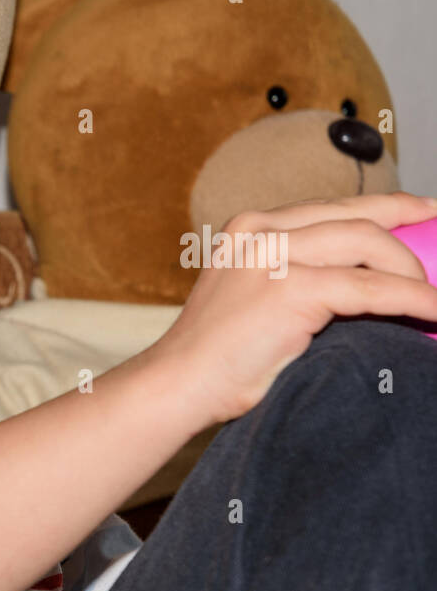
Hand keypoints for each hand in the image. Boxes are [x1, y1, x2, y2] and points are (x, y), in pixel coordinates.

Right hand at [145, 191, 436, 425]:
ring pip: (369, 243)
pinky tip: (435, 311)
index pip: (329, 208)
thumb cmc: (215, 358)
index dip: (382, 207)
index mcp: (248, 228)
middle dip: (409, 225)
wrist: (179, 384)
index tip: (419, 210)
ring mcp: (274, 257)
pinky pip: (372, 288)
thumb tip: (358, 282)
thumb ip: (290, 276)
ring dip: (412, 270)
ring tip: (433, 297)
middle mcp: (259, 231)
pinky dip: (413, 299)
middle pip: (355, 216)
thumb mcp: (250, 297)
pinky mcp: (292, 290)